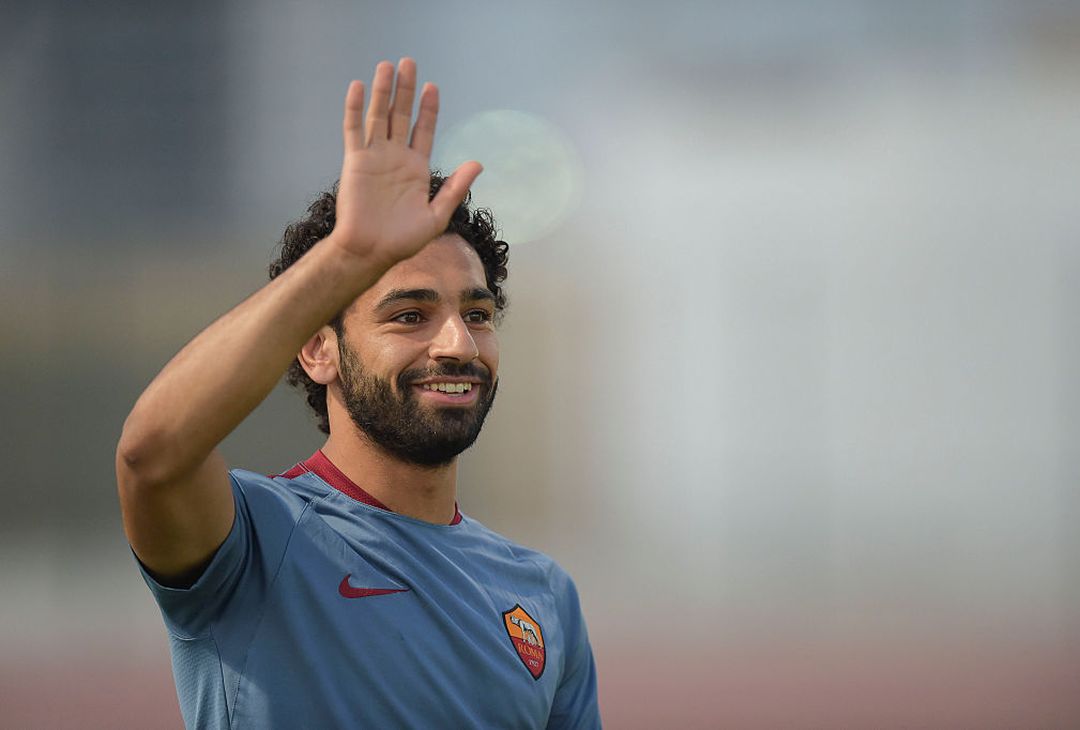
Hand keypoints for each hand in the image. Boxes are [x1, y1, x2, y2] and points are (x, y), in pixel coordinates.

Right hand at [329, 58, 481, 266]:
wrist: (371, 251)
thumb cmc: (404, 240)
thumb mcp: (437, 215)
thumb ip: (455, 188)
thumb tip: (478, 163)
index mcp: (417, 168)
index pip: (424, 130)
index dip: (428, 108)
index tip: (432, 86)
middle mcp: (396, 157)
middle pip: (401, 115)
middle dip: (406, 90)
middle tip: (409, 62)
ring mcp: (374, 157)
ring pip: (378, 116)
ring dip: (382, 91)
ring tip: (386, 66)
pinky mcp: (355, 161)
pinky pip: (354, 130)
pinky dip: (354, 108)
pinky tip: (357, 87)